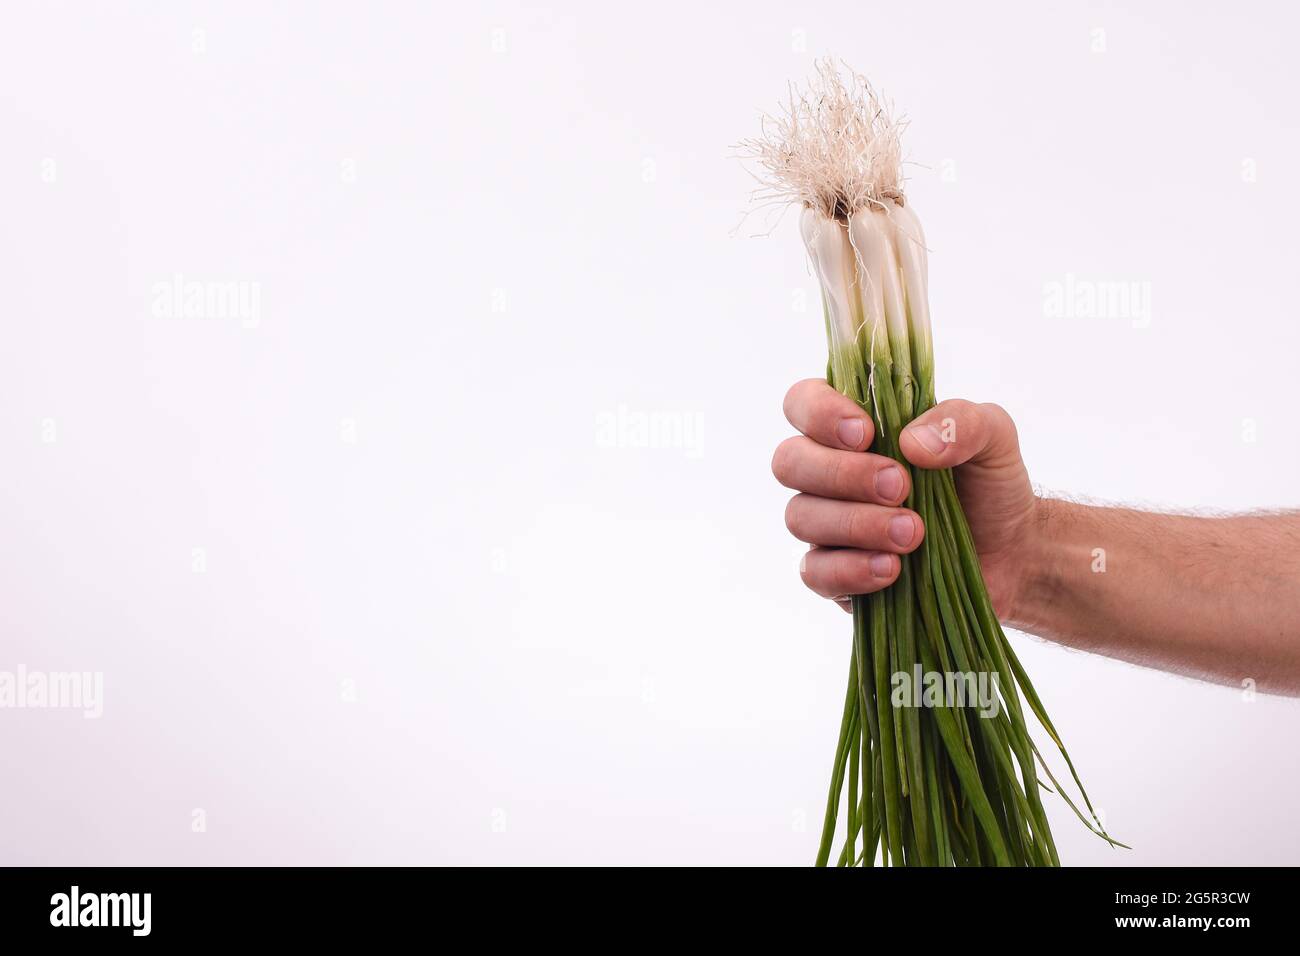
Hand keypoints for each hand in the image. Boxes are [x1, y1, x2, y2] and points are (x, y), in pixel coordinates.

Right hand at [772, 379, 1036, 619]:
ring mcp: (826, 525)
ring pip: (801, 517)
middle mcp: (827, 473)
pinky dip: (852, 569)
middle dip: (842, 473)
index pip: (802, 402)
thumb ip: (961, 421)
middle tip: (900, 486)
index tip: (865, 432)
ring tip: (913, 534)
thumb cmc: (987, 485)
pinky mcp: (835, 574)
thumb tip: (913, 443)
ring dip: (857, 523)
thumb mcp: (993, 437)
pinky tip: (892, 569)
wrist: (1011, 553)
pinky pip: (816, 572)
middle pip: (789, 462)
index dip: (819, 413)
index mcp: (852, 427)